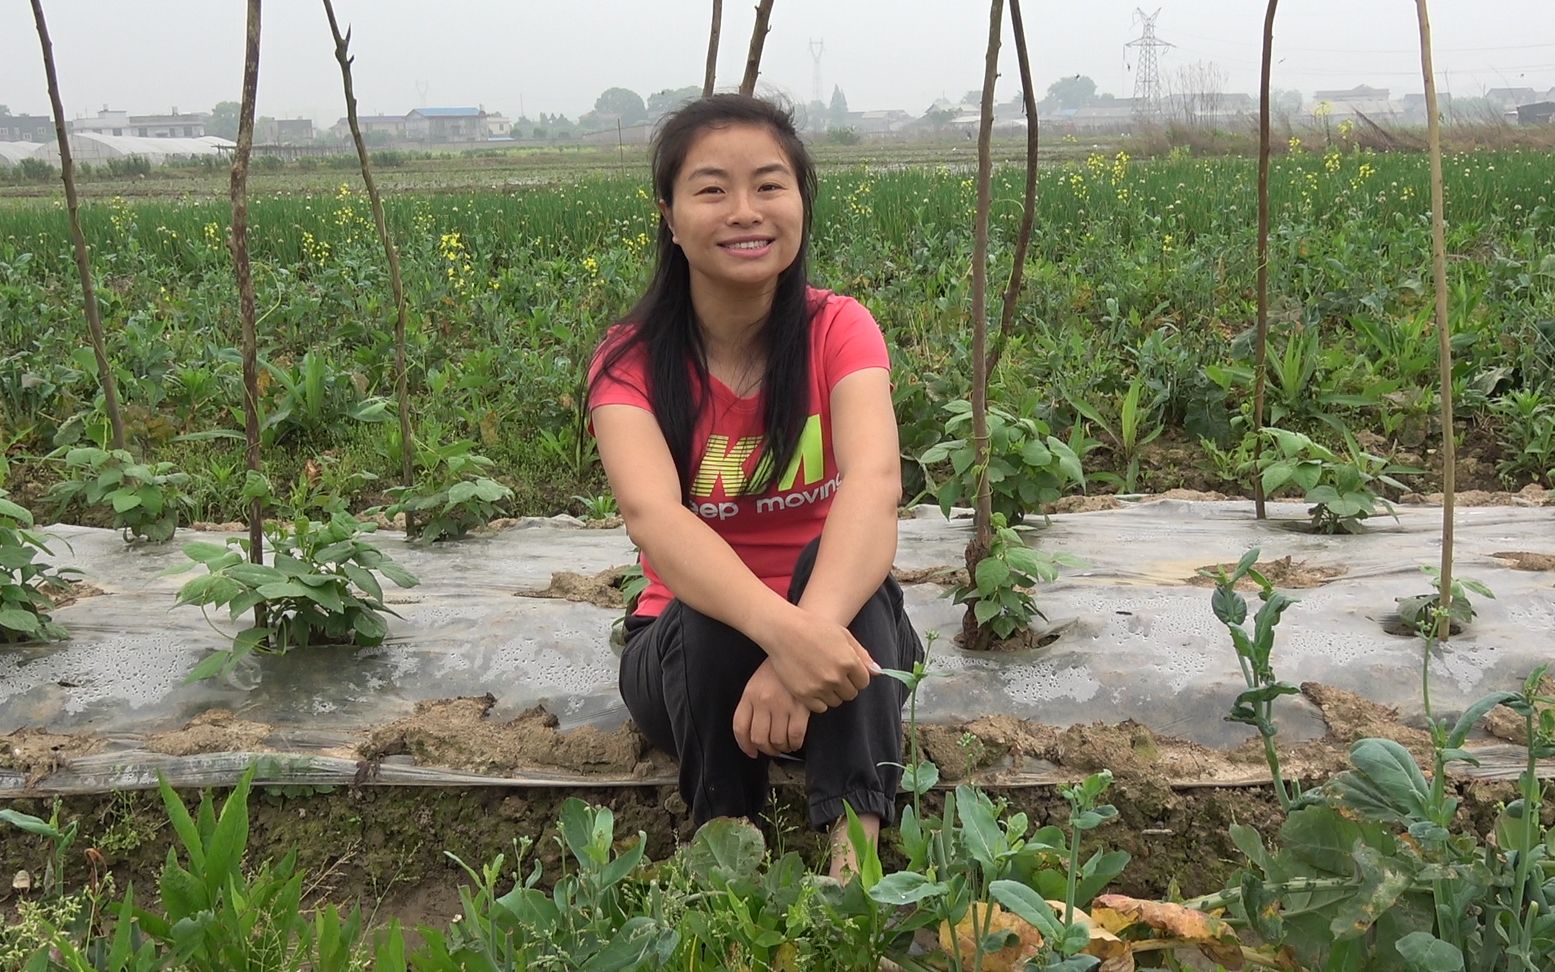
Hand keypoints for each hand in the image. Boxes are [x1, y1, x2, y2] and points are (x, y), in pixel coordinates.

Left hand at [733, 660, 810, 757]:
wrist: (798, 650)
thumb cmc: (779, 669)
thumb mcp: (758, 682)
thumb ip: (753, 704)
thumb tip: (754, 734)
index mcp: (750, 694)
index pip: (740, 727)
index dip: (744, 745)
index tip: (751, 752)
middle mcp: (763, 701)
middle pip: (758, 738)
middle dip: (766, 749)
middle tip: (772, 749)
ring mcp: (782, 705)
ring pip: (777, 740)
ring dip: (781, 748)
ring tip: (785, 745)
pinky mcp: (800, 707)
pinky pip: (795, 735)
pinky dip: (795, 744)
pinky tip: (796, 742)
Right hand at [760, 607, 879, 712]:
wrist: (783, 631)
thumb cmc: (814, 628)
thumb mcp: (843, 635)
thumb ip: (862, 655)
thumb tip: (878, 672)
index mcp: (848, 661)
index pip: (863, 682)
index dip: (856, 676)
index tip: (847, 671)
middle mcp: (836, 676)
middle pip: (851, 694)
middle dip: (845, 685)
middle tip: (832, 674)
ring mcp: (819, 687)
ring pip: (836, 701)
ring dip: (832, 693)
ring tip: (821, 678)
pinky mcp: (804, 694)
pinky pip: (820, 708)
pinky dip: (818, 700)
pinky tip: (813, 686)